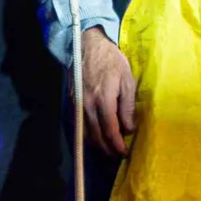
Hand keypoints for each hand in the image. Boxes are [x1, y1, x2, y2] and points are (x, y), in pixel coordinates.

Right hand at [76, 28, 137, 155]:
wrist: (87, 45)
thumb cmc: (111, 60)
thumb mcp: (127, 79)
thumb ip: (127, 106)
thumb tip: (129, 128)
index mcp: (103, 100)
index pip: (110, 131)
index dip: (118, 146)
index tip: (125, 153)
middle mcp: (87, 106)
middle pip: (97, 137)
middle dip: (108, 150)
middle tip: (119, 154)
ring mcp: (77, 106)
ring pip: (86, 134)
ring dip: (98, 146)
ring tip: (109, 148)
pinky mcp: (71, 103)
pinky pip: (79, 126)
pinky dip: (88, 135)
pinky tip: (97, 137)